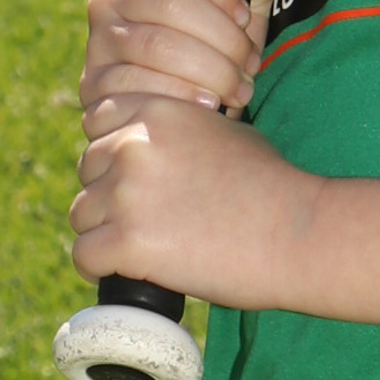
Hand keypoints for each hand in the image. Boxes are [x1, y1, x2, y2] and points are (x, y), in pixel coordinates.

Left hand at [70, 87, 306, 303]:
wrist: (297, 232)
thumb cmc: (270, 184)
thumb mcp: (223, 129)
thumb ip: (177, 128)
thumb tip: (142, 143)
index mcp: (155, 110)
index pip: (97, 122)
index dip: (113, 151)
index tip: (136, 176)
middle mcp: (133, 144)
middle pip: (87, 170)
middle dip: (110, 193)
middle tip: (150, 217)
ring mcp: (127, 193)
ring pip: (81, 214)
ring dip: (105, 231)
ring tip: (144, 245)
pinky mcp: (127, 241)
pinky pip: (84, 255)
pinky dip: (100, 267)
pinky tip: (125, 270)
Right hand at [79, 0, 305, 117]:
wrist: (178, 94)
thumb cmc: (215, 38)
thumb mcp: (245, 0)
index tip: (245, 17)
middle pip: (171, 3)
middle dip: (223, 39)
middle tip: (250, 65)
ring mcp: (101, 39)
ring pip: (155, 45)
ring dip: (208, 70)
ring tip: (238, 90)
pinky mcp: (96, 82)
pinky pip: (135, 85)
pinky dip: (179, 95)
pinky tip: (207, 106)